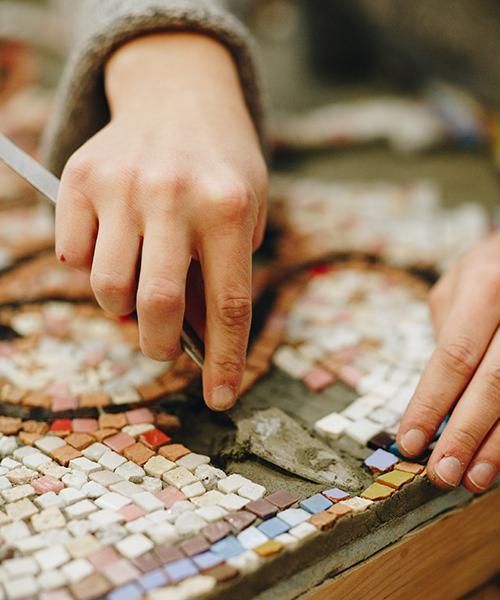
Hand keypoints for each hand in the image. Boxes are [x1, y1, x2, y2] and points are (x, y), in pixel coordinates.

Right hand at [55, 33, 266, 410]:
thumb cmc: (220, 169)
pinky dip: (88, 268)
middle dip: (161, 346)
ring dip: (121, 308)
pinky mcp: (80, 177)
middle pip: (158, 307)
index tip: (221, 398)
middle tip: (165, 346)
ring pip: (107, 288)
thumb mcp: (245, 213)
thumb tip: (194, 340)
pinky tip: (112, 246)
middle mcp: (173, 195)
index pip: (228, 306)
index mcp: (227, 208)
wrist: (180, 97)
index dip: (226, 361)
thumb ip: (221, 272)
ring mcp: (122, 184)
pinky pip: (71, 255)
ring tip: (137, 288)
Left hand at [397, 231, 499, 491]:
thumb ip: (449, 328)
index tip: (408, 442)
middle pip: (492, 384)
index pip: (453, 357)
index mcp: (488, 286)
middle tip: (442, 474)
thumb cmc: (495, 265)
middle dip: (464, 434)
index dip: (431, 404)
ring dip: (498, 446)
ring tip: (473, 478)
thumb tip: (438, 391)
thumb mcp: (463, 279)